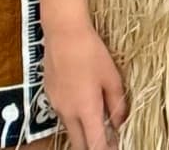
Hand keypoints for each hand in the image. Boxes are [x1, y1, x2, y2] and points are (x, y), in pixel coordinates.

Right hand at [42, 19, 126, 149]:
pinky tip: (80, 97)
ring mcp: (56, 104)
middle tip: (106, 139)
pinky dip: (72, 114)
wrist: (63, 31)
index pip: (95, 145)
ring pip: (70, 128)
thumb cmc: (91, 51)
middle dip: (91, 146)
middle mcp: (68, 113)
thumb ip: (117, 103)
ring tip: (95, 118)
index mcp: (86, 110)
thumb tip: (119, 123)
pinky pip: (62, 113)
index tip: (114, 147)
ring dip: (82, 131)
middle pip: (79, 144)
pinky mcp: (48, 94)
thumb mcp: (111, 76)